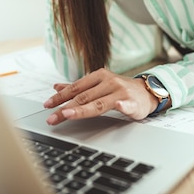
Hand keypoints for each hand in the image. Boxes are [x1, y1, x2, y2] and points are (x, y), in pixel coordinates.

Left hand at [43, 68, 158, 124]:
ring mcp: (120, 92)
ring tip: (68, 114)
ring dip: (83, 109)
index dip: (60, 97)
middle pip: (84, 97)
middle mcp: (108, 82)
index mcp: (98, 76)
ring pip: (99, 103)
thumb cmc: (119, 89)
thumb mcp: (98, 84)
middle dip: (65, 108)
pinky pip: (126, 104)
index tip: (47, 105)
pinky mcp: (133, 102)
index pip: (76, 88)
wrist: (146, 92)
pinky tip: (118, 105)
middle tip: (52, 118)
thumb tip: (56, 87)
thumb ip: (78, 87)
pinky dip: (122, 105)